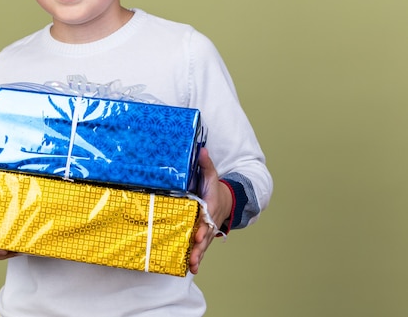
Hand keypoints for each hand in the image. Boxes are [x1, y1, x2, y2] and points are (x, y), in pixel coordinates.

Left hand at [188, 147, 232, 273]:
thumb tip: (202, 149)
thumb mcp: (211, 174)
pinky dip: (198, 257)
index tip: (199, 232)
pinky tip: (192, 268)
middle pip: (206, 234)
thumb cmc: (215, 187)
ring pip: (204, 244)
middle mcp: (210, 220)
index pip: (208, 217)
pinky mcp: (204, 236)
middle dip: (200, 245)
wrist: (226, 199)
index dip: (204, 225)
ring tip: (193, 265)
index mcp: (211, 206)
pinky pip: (201, 247)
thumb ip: (206, 163)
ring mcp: (208, 230)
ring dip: (198, 255)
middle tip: (195, 253)